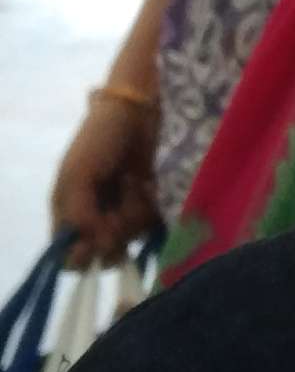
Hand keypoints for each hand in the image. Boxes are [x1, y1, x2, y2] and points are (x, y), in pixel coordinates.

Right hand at [50, 93, 162, 269]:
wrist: (135, 113)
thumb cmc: (100, 139)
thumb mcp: (79, 176)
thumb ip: (79, 215)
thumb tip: (95, 247)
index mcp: (66, 214)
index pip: (69, 258)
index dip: (83, 256)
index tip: (99, 237)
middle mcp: (92, 219)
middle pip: (105, 252)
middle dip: (117, 230)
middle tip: (122, 201)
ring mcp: (118, 213)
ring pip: (129, 239)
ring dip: (135, 212)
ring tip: (133, 182)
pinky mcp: (142, 205)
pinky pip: (149, 225)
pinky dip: (150, 207)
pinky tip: (146, 184)